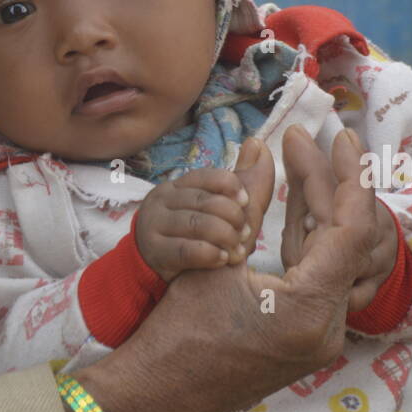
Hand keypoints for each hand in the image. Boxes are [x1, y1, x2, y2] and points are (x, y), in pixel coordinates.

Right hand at [75, 136, 378, 411]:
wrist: (160, 393)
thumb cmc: (178, 330)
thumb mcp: (214, 259)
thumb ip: (248, 202)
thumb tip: (259, 148)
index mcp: (311, 310)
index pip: (351, 231)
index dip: (348, 177)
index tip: (341, 137)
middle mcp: (327, 327)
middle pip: (343, 239)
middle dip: (325, 184)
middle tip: (306, 138)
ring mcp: (319, 335)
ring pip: (332, 255)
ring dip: (316, 208)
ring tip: (299, 158)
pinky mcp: (305, 334)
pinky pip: (317, 274)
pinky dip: (307, 237)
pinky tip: (295, 202)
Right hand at [135, 141, 263, 281]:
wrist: (152, 267)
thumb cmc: (191, 235)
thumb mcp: (214, 209)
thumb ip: (238, 182)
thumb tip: (258, 144)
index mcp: (177, 185)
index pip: (206, 175)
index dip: (231, 186)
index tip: (246, 201)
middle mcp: (162, 199)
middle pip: (203, 200)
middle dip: (232, 216)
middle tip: (246, 232)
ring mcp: (155, 224)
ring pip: (196, 223)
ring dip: (225, 236)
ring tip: (239, 248)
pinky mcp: (155, 251)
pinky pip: (186, 250)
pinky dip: (210, 254)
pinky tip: (223, 259)